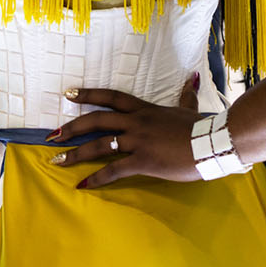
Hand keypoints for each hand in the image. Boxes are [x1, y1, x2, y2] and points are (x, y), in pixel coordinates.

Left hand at [47, 74, 201, 187]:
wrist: (213, 142)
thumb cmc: (201, 127)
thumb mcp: (189, 107)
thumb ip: (185, 95)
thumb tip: (191, 80)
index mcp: (143, 109)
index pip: (110, 97)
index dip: (88, 94)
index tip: (69, 94)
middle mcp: (135, 122)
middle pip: (96, 121)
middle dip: (72, 128)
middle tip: (52, 135)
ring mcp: (138, 141)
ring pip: (99, 145)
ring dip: (75, 154)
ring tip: (57, 161)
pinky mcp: (143, 161)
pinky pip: (114, 170)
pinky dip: (96, 178)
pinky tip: (83, 186)